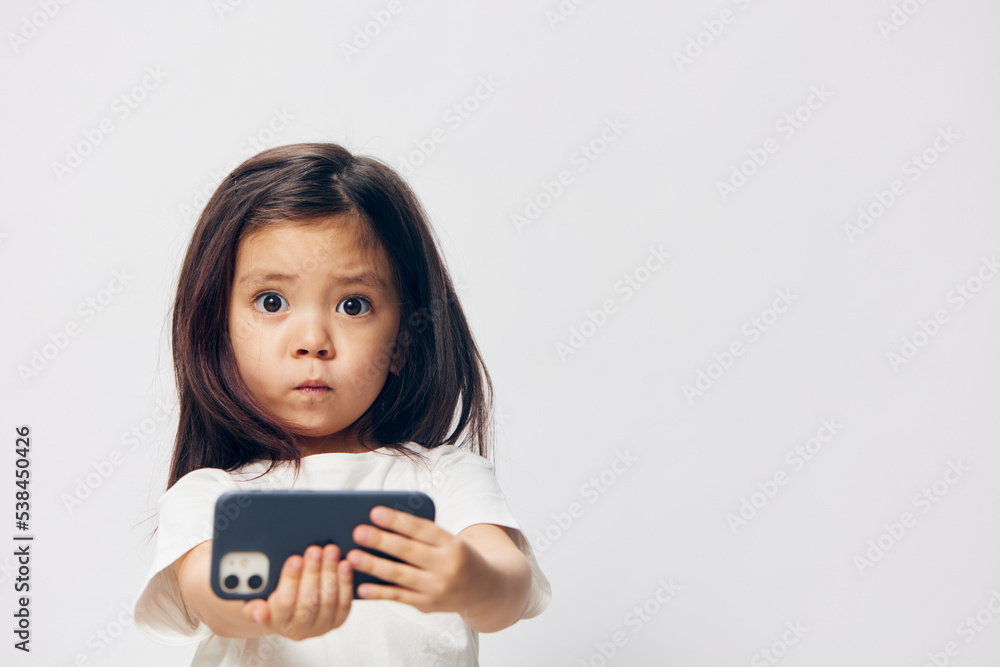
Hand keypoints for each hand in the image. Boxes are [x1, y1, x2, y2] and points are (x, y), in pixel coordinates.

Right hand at [242, 544, 352, 640]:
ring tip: (330, 551)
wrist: (286, 612)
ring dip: (330, 573)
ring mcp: (318, 627)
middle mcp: (297, 629)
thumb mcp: (255, 599)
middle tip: (315, 550)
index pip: (284, 602)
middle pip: (308, 600)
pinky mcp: (335, 622)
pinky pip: (344, 603)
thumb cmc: (269, 598)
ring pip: (327, 600)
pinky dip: (345, 582)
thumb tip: (257, 611)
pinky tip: (344, 565)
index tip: (294, 559)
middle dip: (312, 571)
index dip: (290, 580)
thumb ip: (253, 602)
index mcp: (274, 622)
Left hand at [346, 506, 495, 614]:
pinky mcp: (428, 605)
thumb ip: (422, 535)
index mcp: (452, 544)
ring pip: (401, 575)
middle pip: (409, 551)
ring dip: (374, 565)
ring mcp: (437, 588)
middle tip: (357, 531)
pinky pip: (399, 597)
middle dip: (381, 540)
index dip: (398, 520)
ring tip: (352, 556)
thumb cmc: (456, 556)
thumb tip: (382, 527)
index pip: (422, 529)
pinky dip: (379, 592)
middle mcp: (447, 565)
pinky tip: (361, 586)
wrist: (484, 588)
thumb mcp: (449, 541)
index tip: (375, 511)